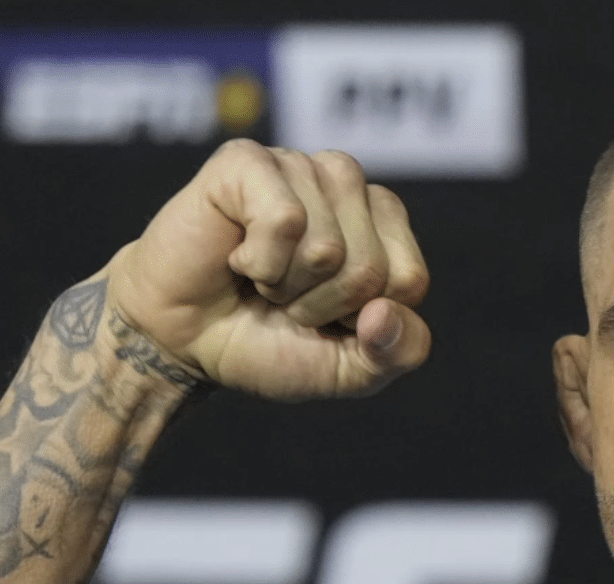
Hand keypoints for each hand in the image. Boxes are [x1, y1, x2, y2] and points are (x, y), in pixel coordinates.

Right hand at [103, 139, 430, 399]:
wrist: (182, 341)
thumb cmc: (270, 343)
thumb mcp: (351, 368)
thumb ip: (399, 352)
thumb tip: (384, 313)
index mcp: (386, 225)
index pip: (408, 281)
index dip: (361, 318)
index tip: (324, 314)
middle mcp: (348, 186)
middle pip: (369, 267)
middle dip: (320, 305)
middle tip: (282, 297)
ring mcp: (299, 166)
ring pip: (328, 246)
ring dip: (287, 284)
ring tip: (262, 276)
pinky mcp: (247, 161)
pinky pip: (284, 220)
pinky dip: (259, 260)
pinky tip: (238, 255)